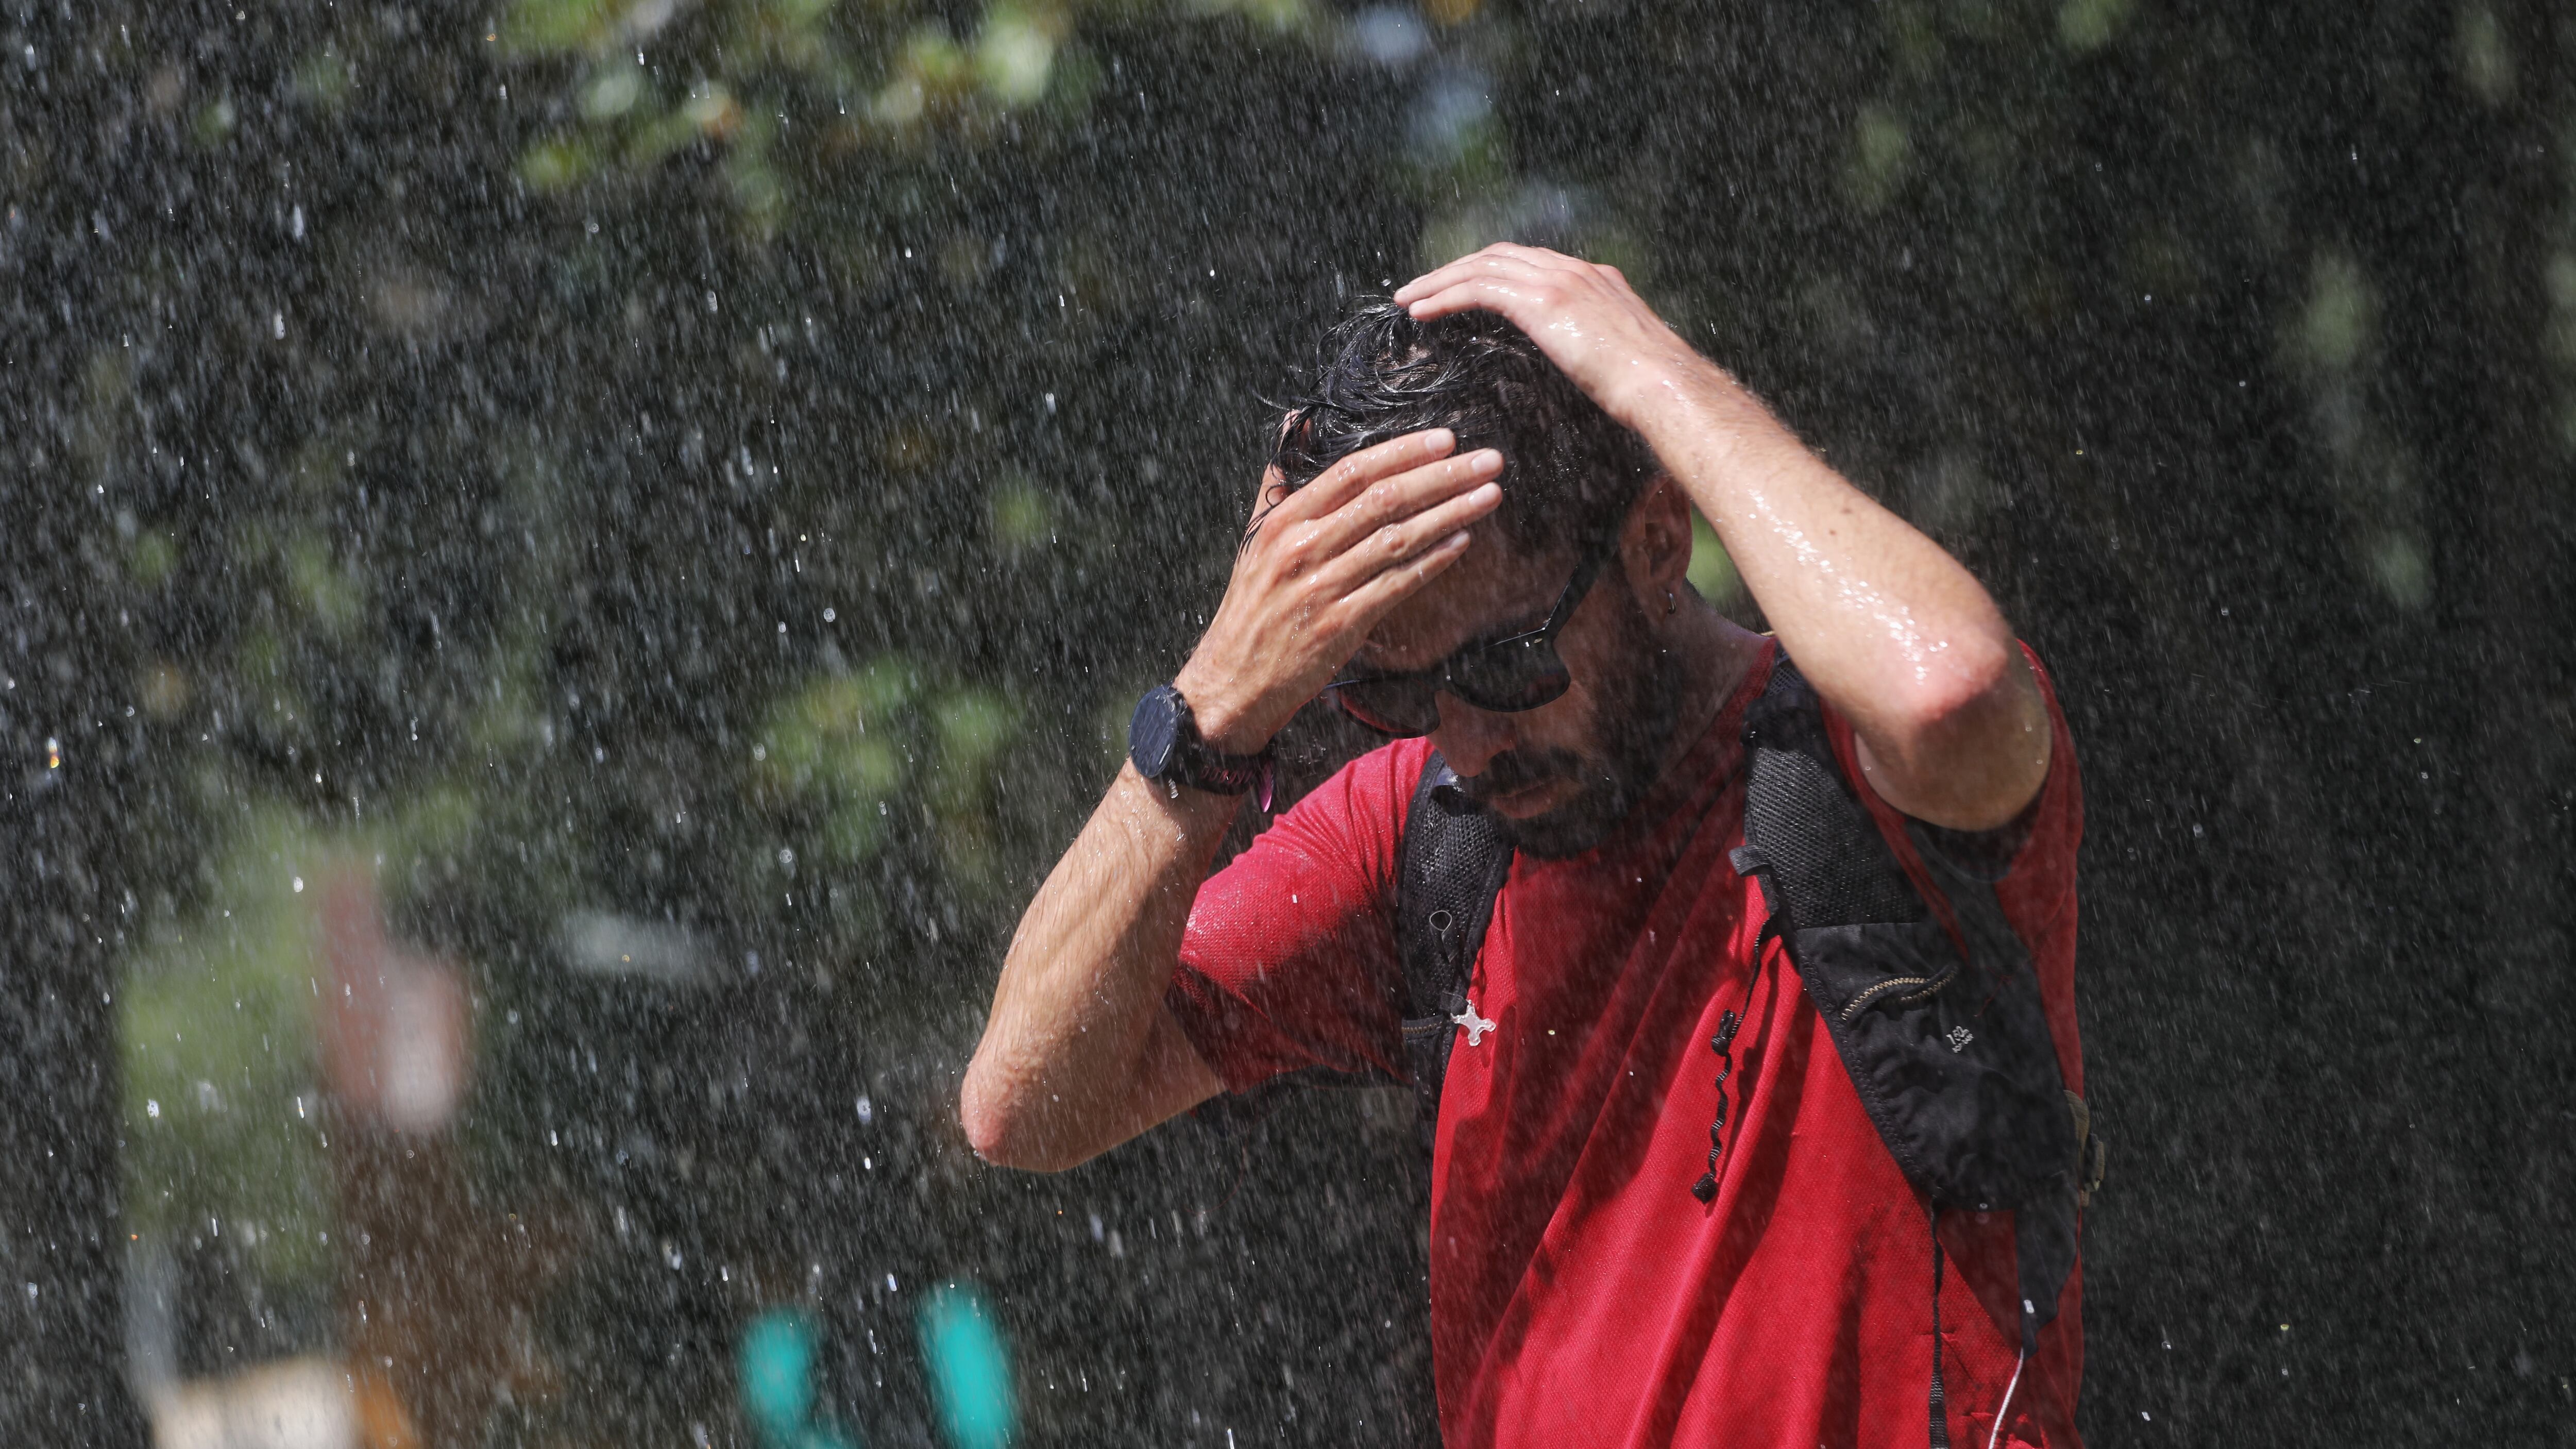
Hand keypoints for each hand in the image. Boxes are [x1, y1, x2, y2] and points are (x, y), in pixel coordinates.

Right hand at [1173, 430, 1502, 753]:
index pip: (1352, 472)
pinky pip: (1396, 585)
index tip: (1445, 440)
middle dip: (1442, 476)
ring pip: (1397, 539)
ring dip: (1450, 514)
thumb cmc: (1250, 611)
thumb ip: (1277, 485)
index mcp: (1283, 522)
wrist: (1230, 682)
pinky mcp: (1340, 625)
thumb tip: (1296, 426)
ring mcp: (1322, 587)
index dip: (1403, 452)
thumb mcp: (1253, 541)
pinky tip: (1462, 543)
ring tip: (1489, 496)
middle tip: (1487, 461)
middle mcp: (1302, 548)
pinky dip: (1432, 562)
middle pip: (1384, 500)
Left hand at [1393, 244, 1728, 434]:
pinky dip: (1446, 295)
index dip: (1490, 271)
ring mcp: (1560, 280)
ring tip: (1410, 298)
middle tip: (1422, 288)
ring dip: (1441, 280)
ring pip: (1483, 266)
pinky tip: (1422, 310)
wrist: (1663, 384)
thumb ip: (1591, 348)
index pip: (1529, 263)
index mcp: (1594, 279)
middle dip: (1457, 269)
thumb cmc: (1647, 388)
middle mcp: (1574, 271)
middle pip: (1500, 256)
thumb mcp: (1615, 358)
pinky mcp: (1544, 300)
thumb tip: (1580, 366)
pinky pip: (1479, 288)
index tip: (1462, 288)